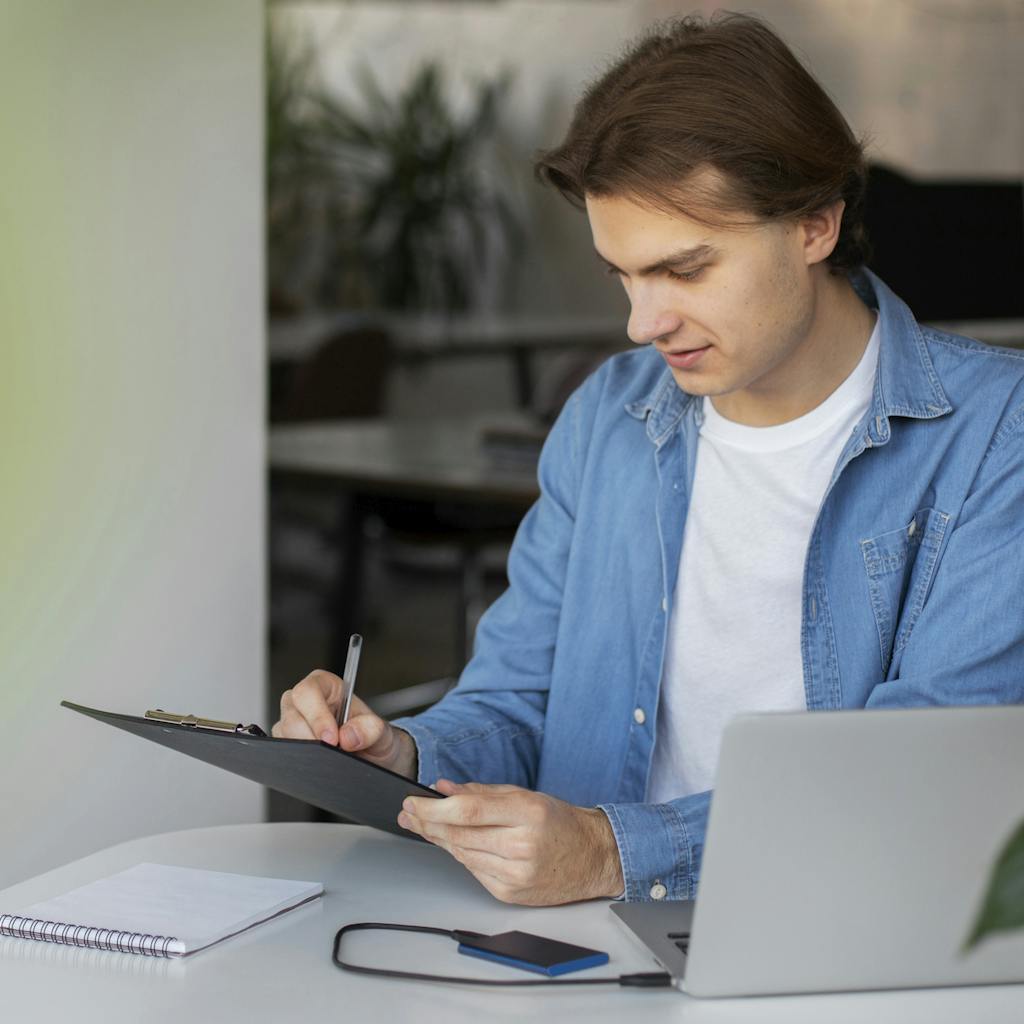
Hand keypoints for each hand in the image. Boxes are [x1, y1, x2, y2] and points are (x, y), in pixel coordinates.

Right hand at [271, 669, 416, 778]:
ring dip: (304, 752)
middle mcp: (305, 703)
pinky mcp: (287, 745)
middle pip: (291, 715)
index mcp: (326, 687)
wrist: (373, 762)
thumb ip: (373, 729)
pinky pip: (282, 753)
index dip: (316, 715)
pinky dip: (298, 762)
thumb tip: (349, 735)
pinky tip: (317, 768)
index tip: (331, 738)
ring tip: (328, 761)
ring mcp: (292, 724)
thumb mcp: (384, 733)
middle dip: (309, 738)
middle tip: (331, 753)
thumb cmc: (374, 740)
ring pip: (284, 736)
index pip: (308, 692)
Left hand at [398, 781, 623, 905]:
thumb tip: (443, 788)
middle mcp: (522, 845)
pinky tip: (454, 843)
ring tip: (423, 825)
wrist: (593, 857)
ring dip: (439, 839)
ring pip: (461, 854)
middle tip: (408, 813)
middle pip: (459, 835)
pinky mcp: (510, 893)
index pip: (467, 811)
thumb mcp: (524, 795)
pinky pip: (473, 871)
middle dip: (427, 823)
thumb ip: (481, 792)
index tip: (412, 802)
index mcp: (527, 813)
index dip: (433, 808)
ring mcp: (515, 874)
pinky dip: (461, 855)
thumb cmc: (560, 823)